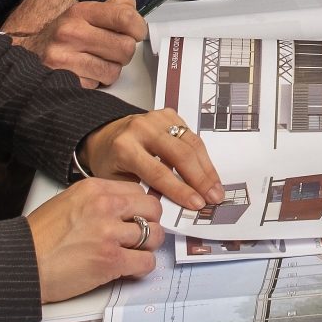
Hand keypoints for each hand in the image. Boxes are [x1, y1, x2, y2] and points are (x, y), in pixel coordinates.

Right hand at [2, 0, 146, 86]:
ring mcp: (64, 58)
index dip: (138, 28)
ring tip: (96, 62)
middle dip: (124, 52)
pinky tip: (84, 73)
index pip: (125, 17)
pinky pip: (97, 86)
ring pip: (114, 71)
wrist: (29, 51)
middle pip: (125, 47)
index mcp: (81, 12)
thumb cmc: (66, 34)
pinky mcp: (62, 81)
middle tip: (111, 51)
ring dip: (110, 70)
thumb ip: (116, 7)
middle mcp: (70, 32)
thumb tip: (135, 13)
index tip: (135, 33)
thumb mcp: (87, 12)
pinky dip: (96, 82)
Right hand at [25, 178, 159, 302]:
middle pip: (152, 210)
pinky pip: (146, 262)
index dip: (141, 207)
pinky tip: (129, 268)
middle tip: (140, 236)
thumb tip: (121, 208)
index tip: (138, 217)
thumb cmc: (38, 238)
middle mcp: (105, 206)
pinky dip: (142, 267)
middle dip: (150, 224)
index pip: (138, 191)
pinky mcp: (111, 260)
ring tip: (134, 253)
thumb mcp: (66, 203)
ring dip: (147, 247)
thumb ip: (96, 201)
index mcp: (94, 189)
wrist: (20, 264)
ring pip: (154, 236)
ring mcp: (109, 234)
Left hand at [78, 109, 222, 213]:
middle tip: (214, 198)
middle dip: (201, 179)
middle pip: (180, 155)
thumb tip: (174, 206)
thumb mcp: (118, 182)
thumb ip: (144, 191)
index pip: (159, 172)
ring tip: (216, 189)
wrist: (104, 135)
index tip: (197, 204)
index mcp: (124, 147)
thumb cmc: (110, 162)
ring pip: (191, 143)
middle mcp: (142, 129)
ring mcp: (157, 119)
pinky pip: (192, 135)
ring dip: (207, 168)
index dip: (181, 190)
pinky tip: (209, 172)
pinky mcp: (168, 115)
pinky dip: (203, 155)